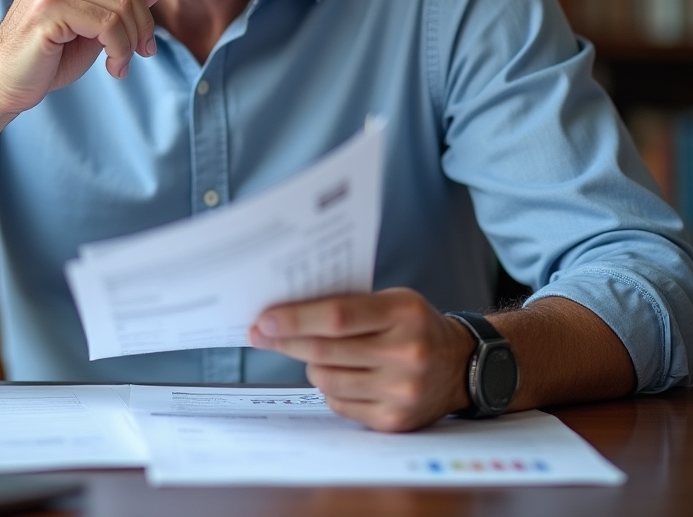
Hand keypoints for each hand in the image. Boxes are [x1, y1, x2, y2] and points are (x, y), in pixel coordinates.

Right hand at [0, 0, 176, 116]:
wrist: (3, 83)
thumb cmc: (50, 53)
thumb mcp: (95, 20)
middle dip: (144, 21)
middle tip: (144, 49)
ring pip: (122, 5)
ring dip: (132, 41)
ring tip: (122, 62)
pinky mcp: (48, 7)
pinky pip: (109, 25)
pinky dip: (120, 50)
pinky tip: (114, 68)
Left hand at [249, 288, 476, 431]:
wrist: (461, 365)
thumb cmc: (414, 325)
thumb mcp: (392, 300)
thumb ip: (348, 304)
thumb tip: (287, 311)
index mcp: (403, 313)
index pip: (336, 316)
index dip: (295, 319)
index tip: (264, 319)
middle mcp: (406, 354)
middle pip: (326, 350)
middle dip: (285, 342)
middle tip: (260, 334)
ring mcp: (401, 392)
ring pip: (326, 379)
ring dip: (310, 364)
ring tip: (315, 353)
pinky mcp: (395, 421)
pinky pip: (339, 403)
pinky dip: (330, 387)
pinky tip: (342, 374)